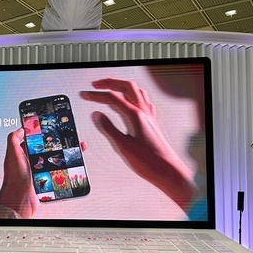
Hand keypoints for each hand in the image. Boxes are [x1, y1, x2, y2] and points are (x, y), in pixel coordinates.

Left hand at [0, 129, 86, 218]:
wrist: (20, 199)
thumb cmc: (14, 178)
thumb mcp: (11, 153)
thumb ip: (13, 139)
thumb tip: (20, 129)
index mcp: (23, 154)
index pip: (35, 140)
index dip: (45, 134)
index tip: (55, 129)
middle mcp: (31, 162)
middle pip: (48, 149)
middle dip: (60, 144)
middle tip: (70, 139)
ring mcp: (39, 172)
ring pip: (55, 160)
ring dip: (66, 156)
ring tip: (76, 150)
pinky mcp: (46, 181)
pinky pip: (57, 172)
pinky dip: (65, 169)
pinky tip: (72, 165)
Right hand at [81, 78, 195, 210]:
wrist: (167, 169)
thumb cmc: (148, 161)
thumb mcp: (122, 146)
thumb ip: (108, 128)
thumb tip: (97, 115)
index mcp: (134, 115)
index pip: (112, 98)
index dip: (96, 95)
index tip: (85, 95)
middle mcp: (143, 112)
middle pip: (126, 87)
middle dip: (109, 83)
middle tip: (96, 84)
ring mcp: (149, 116)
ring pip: (136, 91)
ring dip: (121, 86)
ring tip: (111, 88)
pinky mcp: (152, 122)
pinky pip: (143, 101)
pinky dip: (133, 96)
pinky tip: (131, 102)